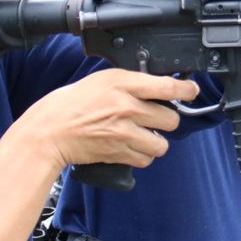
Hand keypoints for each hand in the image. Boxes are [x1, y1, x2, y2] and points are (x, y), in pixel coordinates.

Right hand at [23, 69, 197, 174]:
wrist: (49, 132)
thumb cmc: (70, 104)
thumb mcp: (100, 80)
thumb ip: (129, 83)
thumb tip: (155, 87)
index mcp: (121, 84)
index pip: (166, 86)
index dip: (185, 88)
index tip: (191, 90)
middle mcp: (126, 107)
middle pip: (171, 118)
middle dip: (166, 119)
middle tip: (155, 118)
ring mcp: (124, 132)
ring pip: (162, 143)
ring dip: (156, 141)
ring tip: (143, 136)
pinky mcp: (119, 153)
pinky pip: (146, 159)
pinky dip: (142, 156)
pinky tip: (131, 147)